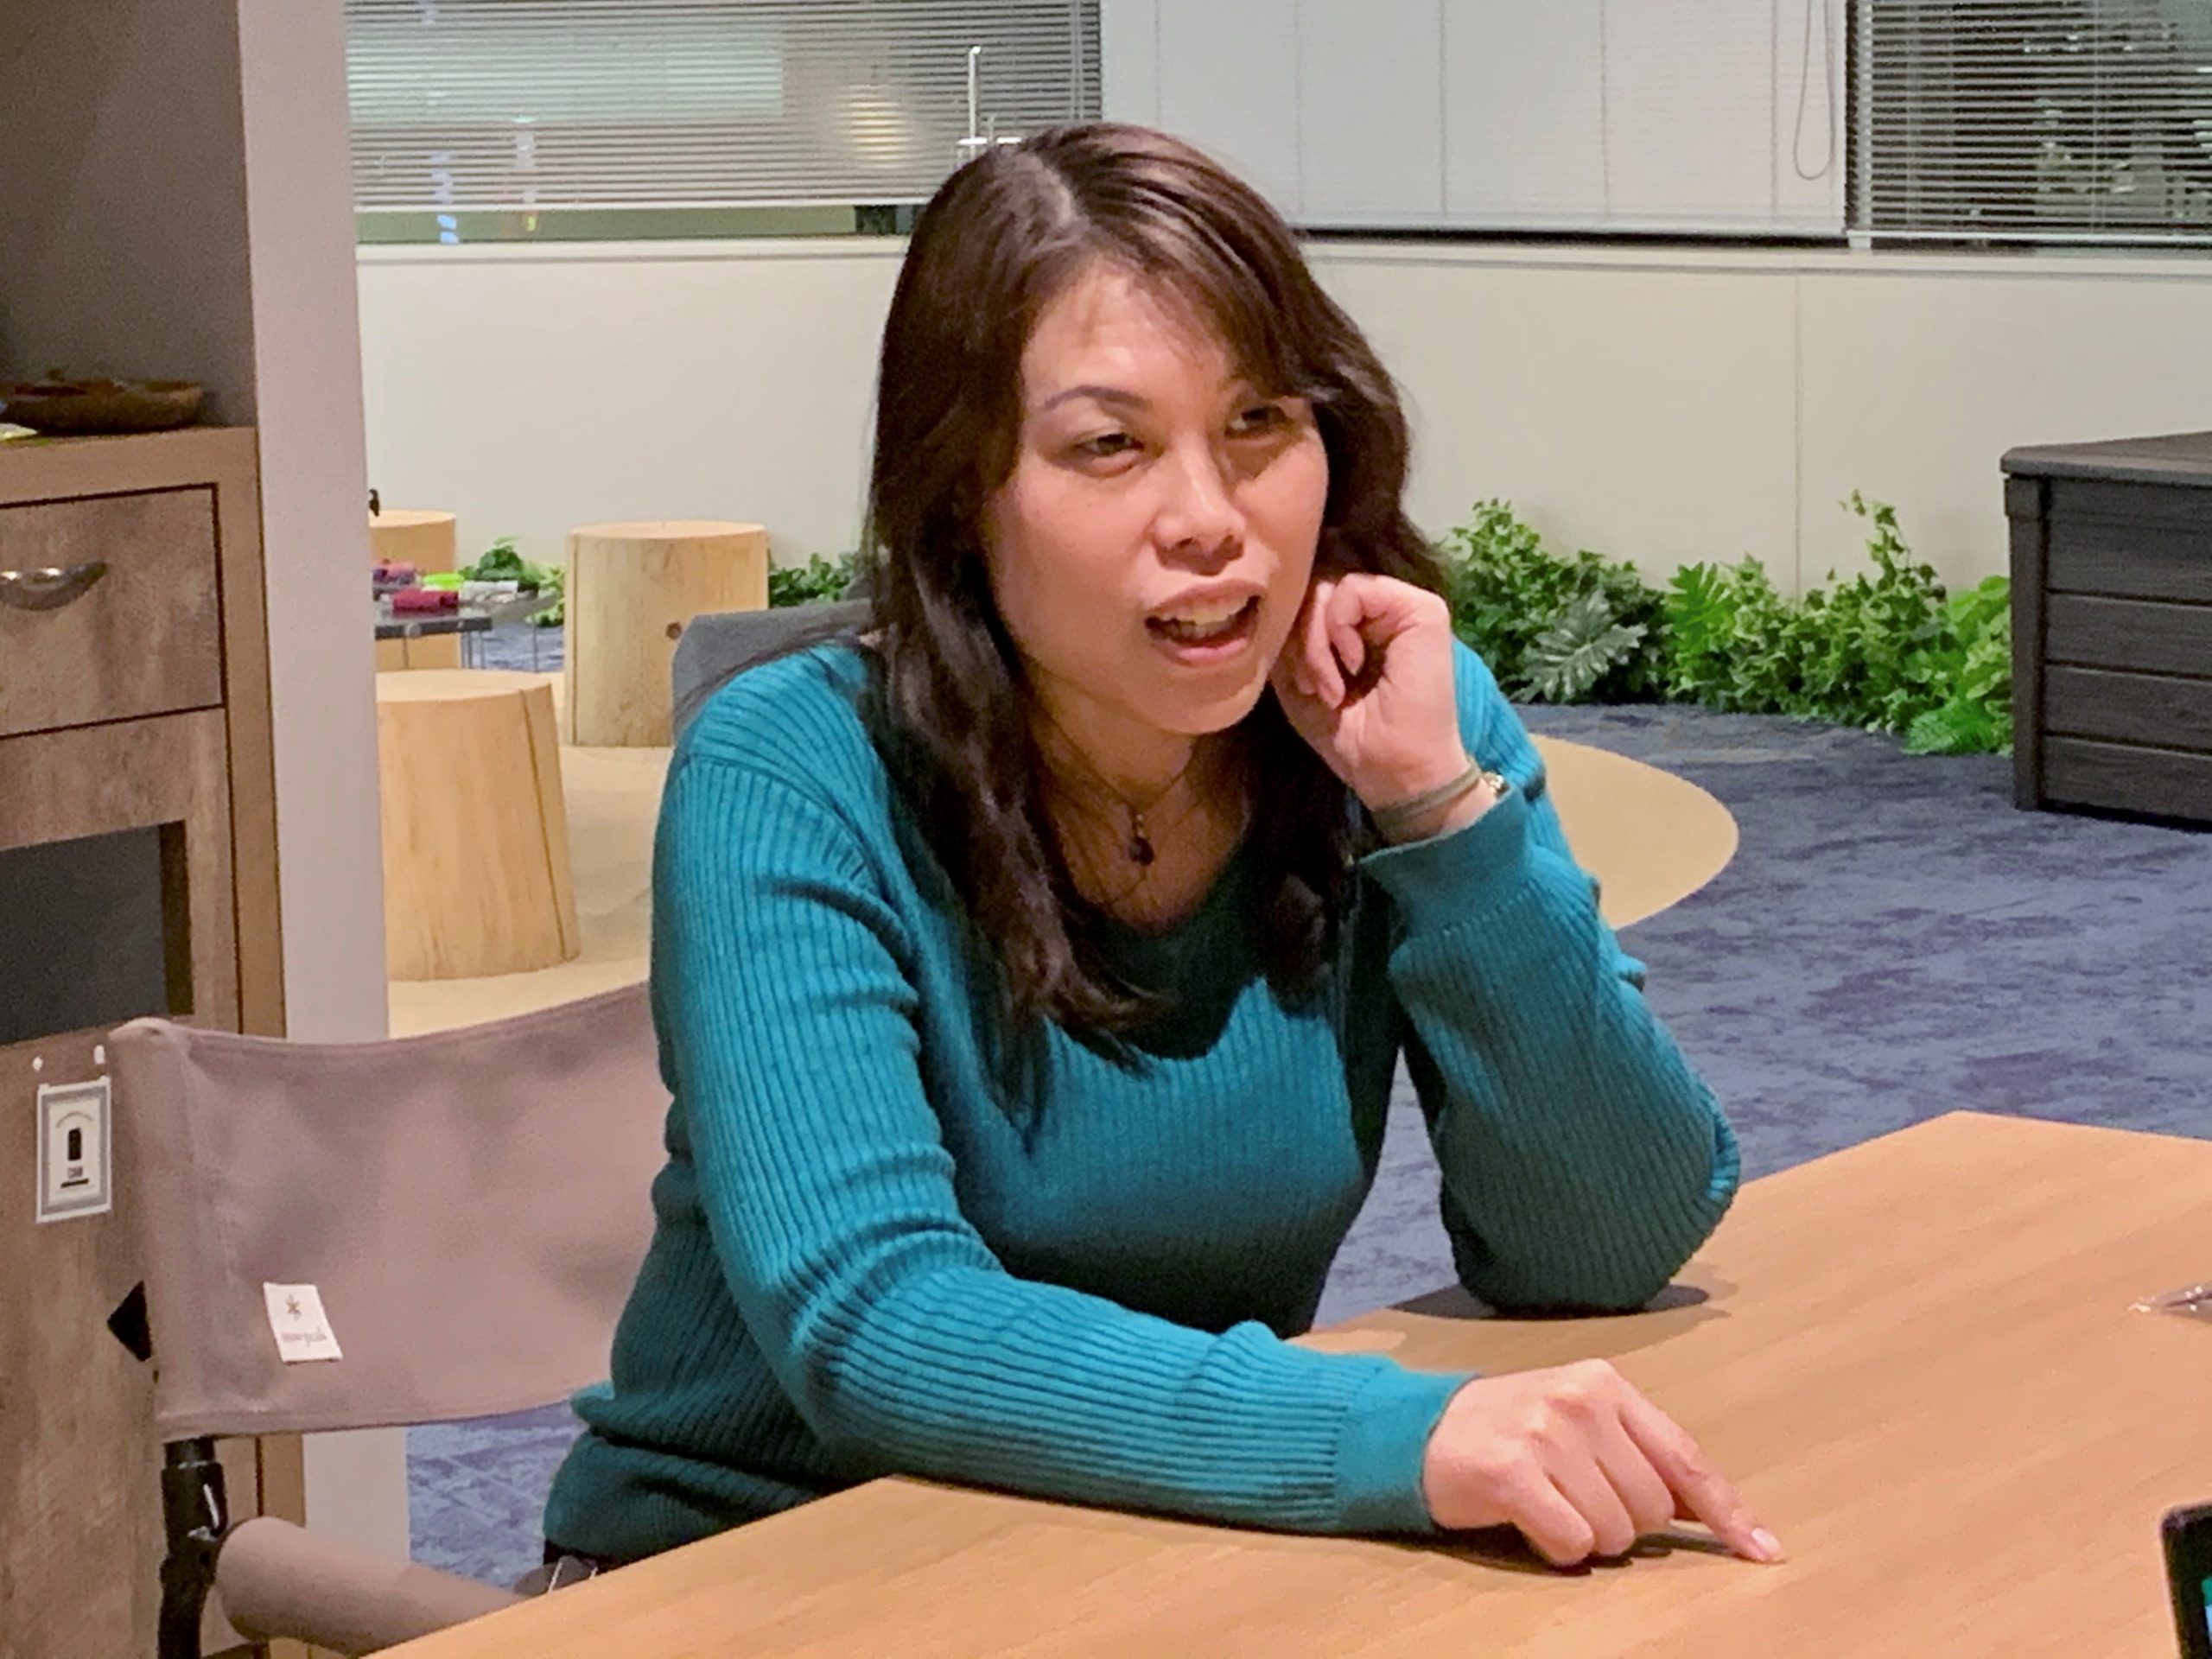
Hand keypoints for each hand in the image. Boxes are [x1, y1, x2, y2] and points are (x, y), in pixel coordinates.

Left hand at [1270, 574, 1474, 819]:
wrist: (1399, 773)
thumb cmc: (1355, 739)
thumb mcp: (1300, 687)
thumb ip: (1287, 645)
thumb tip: (1270, 610)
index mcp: (1359, 630)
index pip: (1309, 603)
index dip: (1293, 638)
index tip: (1303, 686)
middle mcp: (1383, 613)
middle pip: (1316, 592)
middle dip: (1301, 641)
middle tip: (1311, 688)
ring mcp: (1403, 607)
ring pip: (1329, 588)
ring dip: (1316, 642)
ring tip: (1330, 687)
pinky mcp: (1422, 609)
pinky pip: (1353, 590)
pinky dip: (1337, 629)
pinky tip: (1352, 666)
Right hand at [1421, 1360, 1783, 1568]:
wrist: (1419, 1430)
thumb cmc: (1509, 1431)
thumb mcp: (1579, 1423)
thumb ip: (1640, 1455)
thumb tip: (1710, 1512)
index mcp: (1605, 1384)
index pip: (1685, 1457)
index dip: (1727, 1510)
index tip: (1761, 1549)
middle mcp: (1580, 1401)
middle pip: (1653, 1508)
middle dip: (1624, 1522)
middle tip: (1576, 1498)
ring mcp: (1545, 1434)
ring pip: (1616, 1533)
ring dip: (1589, 1537)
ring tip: (1549, 1504)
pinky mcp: (1513, 1473)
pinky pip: (1572, 1544)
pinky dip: (1557, 1547)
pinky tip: (1528, 1519)